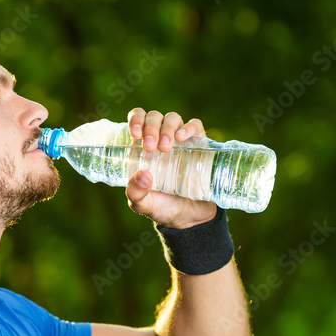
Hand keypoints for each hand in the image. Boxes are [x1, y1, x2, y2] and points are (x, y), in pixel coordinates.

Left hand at [125, 108, 217, 228]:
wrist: (190, 218)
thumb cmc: (162, 206)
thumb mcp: (143, 204)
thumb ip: (136, 194)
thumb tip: (142, 175)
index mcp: (143, 146)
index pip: (138, 120)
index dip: (135, 119)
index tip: (135, 134)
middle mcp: (161, 138)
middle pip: (154, 117)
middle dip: (150, 127)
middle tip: (150, 147)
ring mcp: (181, 140)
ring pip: (172, 119)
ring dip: (166, 127)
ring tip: (165, 147)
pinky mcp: (200, 145)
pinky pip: (196, 126)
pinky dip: (189, 127)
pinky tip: (182, 136)